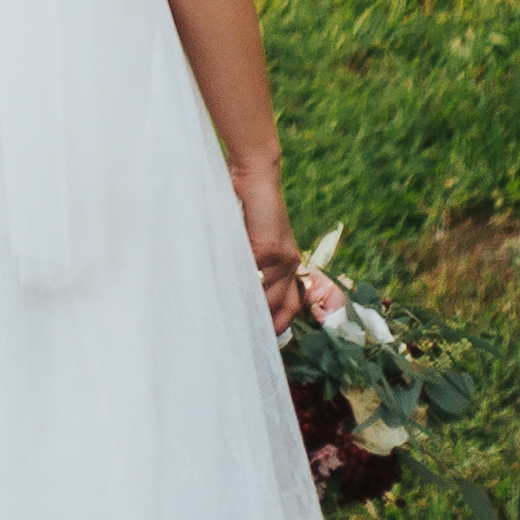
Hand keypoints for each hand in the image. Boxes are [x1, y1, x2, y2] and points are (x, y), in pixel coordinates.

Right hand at [235, 159, 303, 330]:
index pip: (290, 302)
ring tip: (235, 323)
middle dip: (268, 324)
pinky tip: (229, 297)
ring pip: (268, 295)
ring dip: (252, 309)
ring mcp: (281, 256)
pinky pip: (254, 277)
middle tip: (251, 341)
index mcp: (287, 262)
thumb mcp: (251, 241)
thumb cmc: (246, 208)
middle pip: (282, 305)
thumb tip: (236, 291)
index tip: (266, 340)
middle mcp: (289, 262)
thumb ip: (250, 263)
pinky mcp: (269, 247)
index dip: (280, 323)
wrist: (255, 177)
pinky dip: (241, 288)